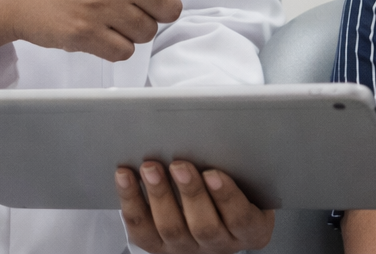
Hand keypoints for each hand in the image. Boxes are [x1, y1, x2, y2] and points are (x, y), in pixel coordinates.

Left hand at [116, 160, 273, 252]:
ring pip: (171, 228)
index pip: (240, 218)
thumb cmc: (237, 187)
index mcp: (250, 229)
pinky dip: (131, 200)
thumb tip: (217, 134)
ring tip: (151, 168)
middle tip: (179, 165)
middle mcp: (218, 243)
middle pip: (204, 226)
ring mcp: (186, 247)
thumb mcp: (249, 179)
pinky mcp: (157, 245)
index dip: (226, 197)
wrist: (214, 209)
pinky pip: (141, 228)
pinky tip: (125, 176)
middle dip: (190, 193)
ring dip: (160, 195)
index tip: (213, 173)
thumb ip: (239, 165)